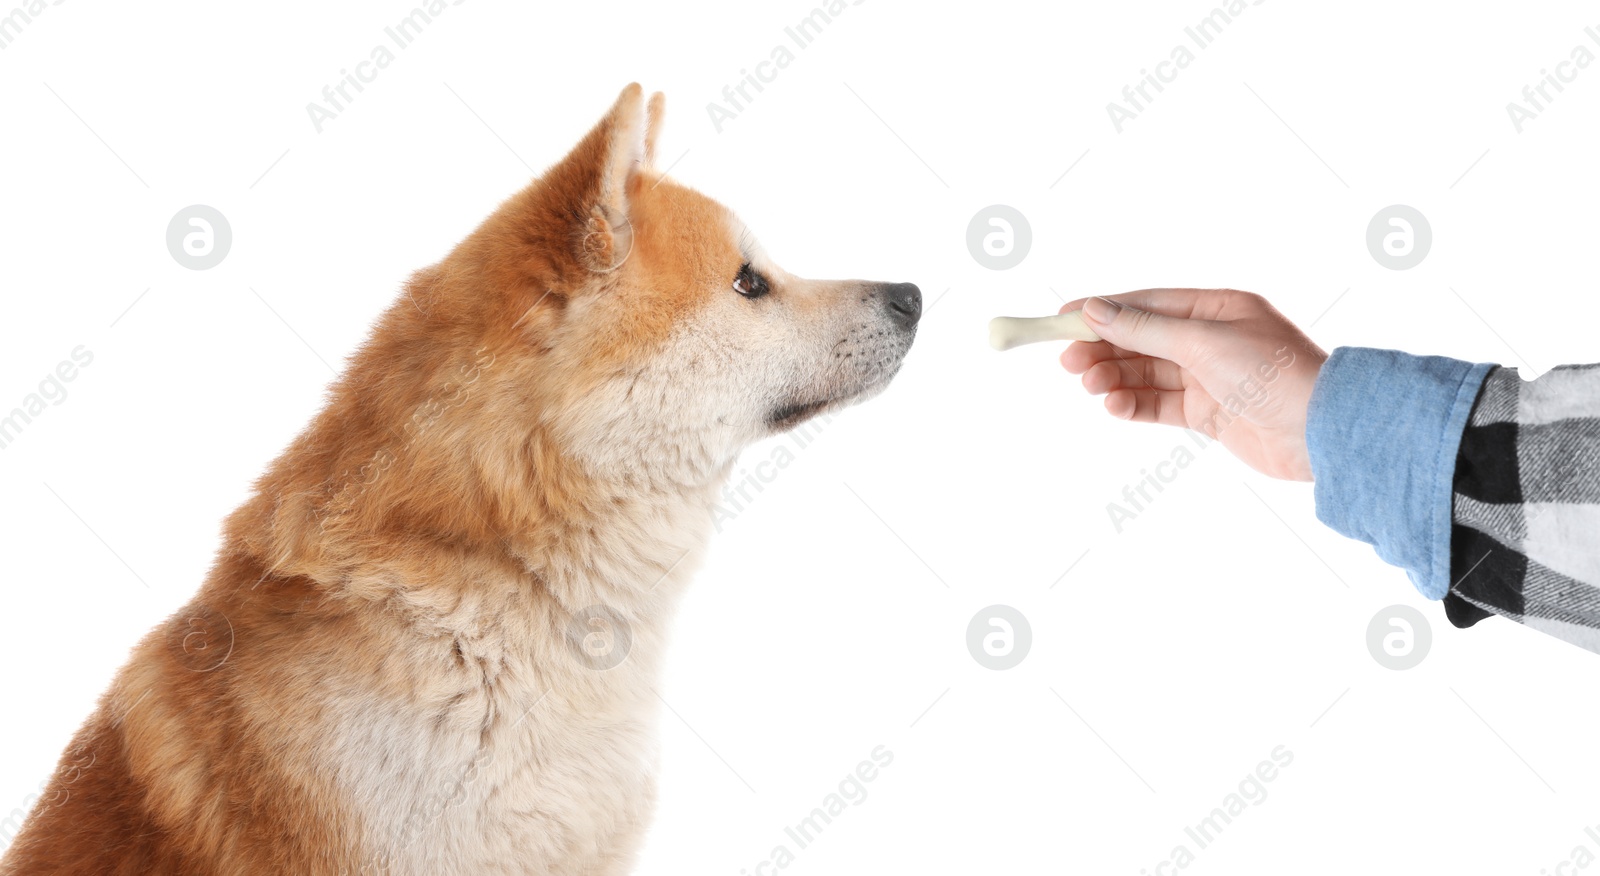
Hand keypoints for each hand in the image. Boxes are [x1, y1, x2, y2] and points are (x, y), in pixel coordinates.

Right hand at [1059, 289, 1327, 480]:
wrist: (1321, 432)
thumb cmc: (1276, 375)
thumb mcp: (1203, 343)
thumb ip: (1145, 329)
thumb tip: (1096, 309)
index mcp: (1217, 307)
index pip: (1147, 304)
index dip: (1103, 310)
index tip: (1062, 318)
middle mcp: (1211, 339)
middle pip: (1141, 340)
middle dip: (1103, 349)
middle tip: (1068, 361)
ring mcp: (1209, 378)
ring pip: (1146, 374)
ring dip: (1114, 378)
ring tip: (1089, 385)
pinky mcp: (1208, 414)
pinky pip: (1158, 405)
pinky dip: (1132, 404)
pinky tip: (1112, 404)